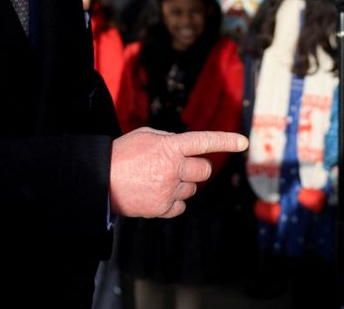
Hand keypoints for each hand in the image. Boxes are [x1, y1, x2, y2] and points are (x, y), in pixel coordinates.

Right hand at [110, 127, 247, 217]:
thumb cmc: (123, 154)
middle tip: (179, 167)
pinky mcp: (162, 208)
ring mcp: (169, 190)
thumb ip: (170, 139)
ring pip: (192, 189)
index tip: (243, 143)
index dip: (225, 141)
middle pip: (203, 171)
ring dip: (182, 184)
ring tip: (159, 180)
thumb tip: (187, 148)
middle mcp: (173, 168)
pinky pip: (181, 206)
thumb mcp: (146, 135)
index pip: (204, 141)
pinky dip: (174, 202)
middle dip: (196, 168)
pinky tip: (157, 194)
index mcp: (170, 146)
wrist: (99, 180)